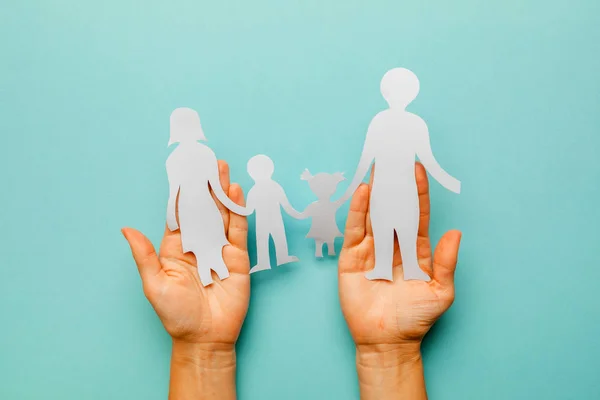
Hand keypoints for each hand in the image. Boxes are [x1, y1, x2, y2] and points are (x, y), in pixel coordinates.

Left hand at [122, 160, 249, 347]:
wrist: (205, 338)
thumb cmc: (175, 314)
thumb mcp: (154, 284)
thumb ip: (144, 255)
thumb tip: (125, 229)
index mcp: (176, 247)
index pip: (179, 213)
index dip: (181, 192)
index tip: (182, 170)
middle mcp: (198, 243)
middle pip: (202, 208)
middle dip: (205, 185)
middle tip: (207, 160)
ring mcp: (219, 249)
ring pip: (222, 214)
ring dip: (222, 192)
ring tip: (222, 169)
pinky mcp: (238, 258)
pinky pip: (238, 230)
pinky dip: (238, 211)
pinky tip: (236, 193)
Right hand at [338, 162, 460, 397]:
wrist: (387, 340)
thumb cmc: (416, 318)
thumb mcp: (440, 291)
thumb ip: (446, 262)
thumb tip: (456, 233)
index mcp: (416, 249)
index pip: (417, 214)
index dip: (418, 192)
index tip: (418, 169)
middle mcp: (393, 244)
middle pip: (394, 208)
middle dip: (395, 184)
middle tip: (395, 157)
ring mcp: (371, 249)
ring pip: (374, 213)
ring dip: (376, 190)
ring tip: (379, 166)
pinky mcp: (352, 257)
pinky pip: (355, 229)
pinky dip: (358, 210)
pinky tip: (363, 192)